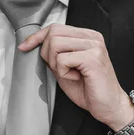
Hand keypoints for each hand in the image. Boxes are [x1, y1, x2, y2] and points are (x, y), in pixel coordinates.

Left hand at [19, 24, 133, 130]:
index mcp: (87, 36)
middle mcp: (92, 37)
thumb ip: (55, 54)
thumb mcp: (66, 68)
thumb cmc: (89, 90)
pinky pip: (62, 59)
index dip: (37, 37)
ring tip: (70, 74)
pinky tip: (76, 78)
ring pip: (55, 44)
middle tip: (60, 70)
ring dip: (56, 64)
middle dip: (47, 54)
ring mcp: (94, 46)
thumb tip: (35, 45)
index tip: (24, 46)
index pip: (55, 27)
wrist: (109, 106)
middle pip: (53, 33)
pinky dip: (63, 72)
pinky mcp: (93, 58)